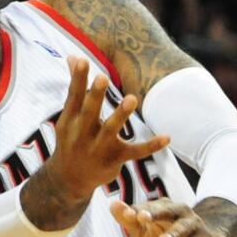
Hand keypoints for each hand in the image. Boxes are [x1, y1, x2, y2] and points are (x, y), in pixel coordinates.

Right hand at [28, 56, 169, 229]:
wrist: (69, 180)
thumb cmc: (72, 139)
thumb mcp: (69, 116)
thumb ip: (76, 87)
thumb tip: (72, 56)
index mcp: (71, 120)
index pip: (74, 97)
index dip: (78, 79)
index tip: (81, 60)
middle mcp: (83, 133)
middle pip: (90, 111)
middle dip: (95, 95)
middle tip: (103, 77)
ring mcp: (99, 147)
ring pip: (111, 130)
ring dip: (121, 115)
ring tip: (132, 98)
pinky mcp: (115, 159)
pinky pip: (136, 152)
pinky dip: (152, 145)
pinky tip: (167, 137)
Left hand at [112, 197, 236, 236]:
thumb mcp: (145, 232)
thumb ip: (129, 220)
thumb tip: (113, 205)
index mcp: (163, 208)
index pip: (148, 207)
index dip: (137, 211)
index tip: (126, 214)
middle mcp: (180, 212)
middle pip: (168, 210)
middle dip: (155, 213)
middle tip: (143, 218)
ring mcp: (194, 226)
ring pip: (184, 226)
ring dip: (174, 233)